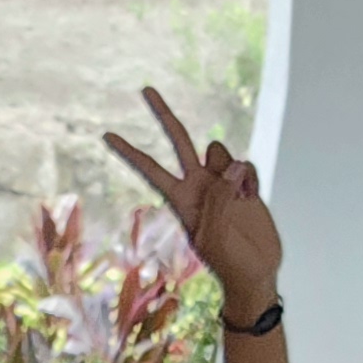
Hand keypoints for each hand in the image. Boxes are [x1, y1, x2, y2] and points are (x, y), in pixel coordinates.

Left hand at [105, 87, 280, 314]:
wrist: (256, 273)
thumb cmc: (230, 262)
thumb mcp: (216, 236)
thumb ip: (220, 198)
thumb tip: (232, 164)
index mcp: (181, 199)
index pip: (150, 170)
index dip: (130, 153)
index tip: (106, 136)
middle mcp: (198, 184)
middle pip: (178, 140)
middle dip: (162, 115)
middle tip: (144, 89)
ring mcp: (222, 181)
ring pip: (220, 149)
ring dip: (230, 169)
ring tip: (239, 201)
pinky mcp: (245, 183)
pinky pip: (246, 165)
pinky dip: (251, 180)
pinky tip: (253, 200)